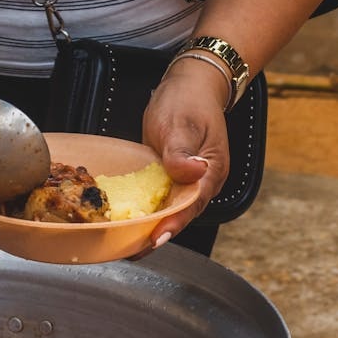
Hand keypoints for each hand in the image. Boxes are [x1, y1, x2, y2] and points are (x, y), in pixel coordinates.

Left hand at [139, 56, 231, 250]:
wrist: (189, 86)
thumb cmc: (187, 101)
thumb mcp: (180, 124)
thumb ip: (181, 151)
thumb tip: (192, 172)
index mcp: (211, 171)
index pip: (191, 204)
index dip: (173, 224)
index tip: (155, 239)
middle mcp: (202, 181)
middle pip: (181, 215)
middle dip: (158, 234)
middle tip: (132, 251)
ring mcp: (188, 181)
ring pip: (170, 211)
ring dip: (150, 227)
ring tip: (126, 245)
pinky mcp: (173, 177)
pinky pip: (161, 200)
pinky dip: (146, 212)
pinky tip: (127, 222)